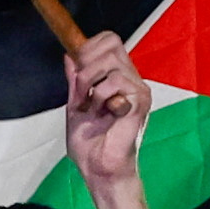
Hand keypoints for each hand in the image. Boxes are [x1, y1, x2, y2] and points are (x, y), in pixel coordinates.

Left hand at [63, 30, 148, 191]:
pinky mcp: (140, 100)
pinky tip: (101, 113)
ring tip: (89, 105)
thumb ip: (75, 81)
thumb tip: (69, 56)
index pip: (110, 40)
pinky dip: (100, 96)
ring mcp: (138, 89)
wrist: (98, 168)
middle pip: (111, 42)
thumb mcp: (76, 105)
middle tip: (82, 90)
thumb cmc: (90, 144)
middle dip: (86, 62)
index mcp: (118, 78)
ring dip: (89, 82)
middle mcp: (131, 79)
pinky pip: (116, 81)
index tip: (77, 70)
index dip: (89, 47)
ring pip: (110, 61)